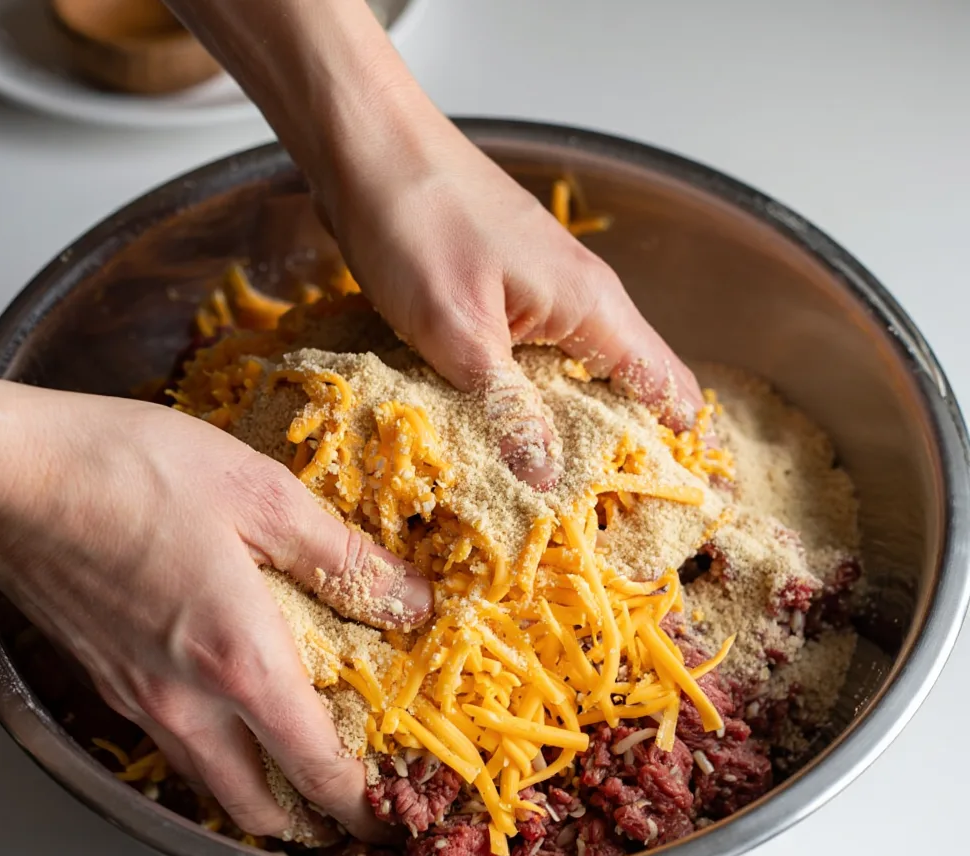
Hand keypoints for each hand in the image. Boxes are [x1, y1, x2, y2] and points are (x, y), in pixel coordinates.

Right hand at [0, 377, 431, 838]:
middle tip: (350, 794)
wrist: (9, 473)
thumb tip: (411, 601)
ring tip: (298, 756)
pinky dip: (215, 752)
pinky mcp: (106, 681)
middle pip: (257, 804)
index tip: (390, 814)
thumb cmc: (127, 471)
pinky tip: (232, 707)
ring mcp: (137, 699)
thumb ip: (344, 559)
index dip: (361, 803)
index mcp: (237, 660)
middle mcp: (185, 701)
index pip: (314, 769)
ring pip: (211, 781)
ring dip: (261, 788)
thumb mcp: (263, 495)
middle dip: (311, 815)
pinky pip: (173, 745)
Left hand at [324, 122, 703, 488]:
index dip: (679, 446)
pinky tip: (504, 433)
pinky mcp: (504, 294)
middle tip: (602, 518)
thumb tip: (545, 482)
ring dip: (569, 430)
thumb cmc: (417, 223)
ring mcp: (543, 294)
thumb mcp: (459, 332)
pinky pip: (535, 360)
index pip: (666, 387)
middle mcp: (583, 301)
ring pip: (577, 376)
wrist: (366, 148)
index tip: (677, 501)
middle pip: (627, 388)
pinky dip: (530, 400)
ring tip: (555, 493)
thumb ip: (508, 409)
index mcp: (593, 308)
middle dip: (620, 451)